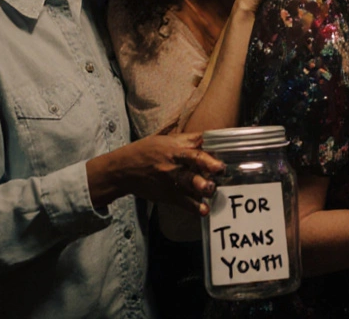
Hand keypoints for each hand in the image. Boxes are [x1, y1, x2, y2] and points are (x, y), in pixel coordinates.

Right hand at [109, 133, 223, 213]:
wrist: (122, 170)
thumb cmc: (145, 152)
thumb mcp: (164, 140)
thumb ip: (187, 140)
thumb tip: (209, 138)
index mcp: (176, 145)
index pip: (196, 141)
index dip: (211, 143)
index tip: (226, 146)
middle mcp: (175, 161)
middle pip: (194, 160)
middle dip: (208, 164)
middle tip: (219, 168)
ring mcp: (171, 178)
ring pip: (190, 182)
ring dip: (202, 186)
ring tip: (211, 190)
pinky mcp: (168, 194)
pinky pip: (184, 202)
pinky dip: (195, 207)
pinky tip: (204, 210)